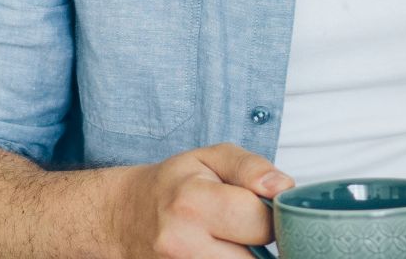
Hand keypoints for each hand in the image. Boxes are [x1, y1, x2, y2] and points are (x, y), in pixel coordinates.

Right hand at [113, 142, 293, 257]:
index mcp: (192, 203)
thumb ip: (252, 167)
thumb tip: (284, 188)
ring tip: (233, 238)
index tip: (265, 205)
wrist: (122, 217)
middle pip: (254, 257)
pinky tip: (222, 250)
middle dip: (262, 241)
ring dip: (247, 256)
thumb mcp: (211, 157)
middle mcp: (182, 244)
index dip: (273, 213)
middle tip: (249, 225)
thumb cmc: (173, 184)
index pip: (260, 220)